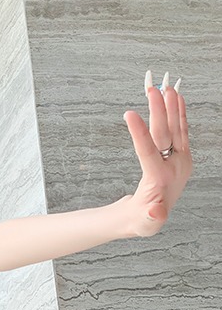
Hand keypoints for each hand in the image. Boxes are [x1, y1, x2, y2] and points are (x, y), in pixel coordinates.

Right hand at [122, 71, 191, 236]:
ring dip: (171, 106)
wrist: (151, 219)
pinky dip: (178, 112)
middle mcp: (175, 166)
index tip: (128, 113)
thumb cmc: (144, 221)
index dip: (138, 132)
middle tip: (151, 89)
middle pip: (166, 133)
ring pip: (176, 128)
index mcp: (162, 179)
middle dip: (159, 110)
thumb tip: (155, 211)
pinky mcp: (181, 155)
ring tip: (167, 86)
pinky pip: (181, 130)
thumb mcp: (145, 223)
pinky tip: (176, 97)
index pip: (149, 151)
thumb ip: (151, 216)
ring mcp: (180, 159)